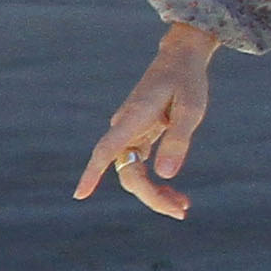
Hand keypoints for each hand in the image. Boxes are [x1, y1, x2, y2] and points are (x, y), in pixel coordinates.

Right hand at [78, 28, 220, 219]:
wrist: (181, 58)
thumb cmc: (186, 81)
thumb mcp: (192, 109)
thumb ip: (178, 140)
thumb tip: (166, 175)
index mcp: (133, 118)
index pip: (106, 150)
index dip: (92, 173)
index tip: (79, 194)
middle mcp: (125, 128)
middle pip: (127, 171)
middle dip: (150, 195)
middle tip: (181, 212)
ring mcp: (130, 133)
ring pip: (134, 172)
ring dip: (154, 193)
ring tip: (182, 208)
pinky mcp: (140, 135)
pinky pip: (141, 165)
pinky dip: (156, 182)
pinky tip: (175, 195)